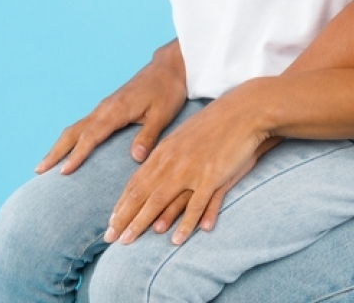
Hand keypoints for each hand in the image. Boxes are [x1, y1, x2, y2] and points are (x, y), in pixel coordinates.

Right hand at [36, 42, 187, 174]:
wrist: (169, 66)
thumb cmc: (168, 90)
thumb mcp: (163, 115)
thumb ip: (148, 136)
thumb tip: (136, 158)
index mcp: (115, 111)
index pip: (91, 136)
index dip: (77, 155)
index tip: (63, 172)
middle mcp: (104, 108)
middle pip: (73, 131)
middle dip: (56, 151)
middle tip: (38, 170)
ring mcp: (104, 107)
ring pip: (75, 128)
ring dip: (60, 146)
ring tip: (45, 164)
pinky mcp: (108, 107)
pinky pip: (84, 125)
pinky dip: (71, 138)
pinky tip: (69, 150)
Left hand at [105, 82, 271, 245]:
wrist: (244, 111)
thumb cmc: (215, 124)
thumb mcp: (184, 136)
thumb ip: (168, 155)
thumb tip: (153, 171)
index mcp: (164, 151)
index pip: (136, 182)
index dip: (122, 204)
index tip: (111, 222)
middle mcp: (172, 161)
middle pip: (141, 194)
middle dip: (124, 218)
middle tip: (109, 238)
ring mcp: (191, 169)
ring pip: (161, 200)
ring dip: (142, 222)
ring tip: (129, 241)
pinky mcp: (212, 176)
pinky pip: (196, 205)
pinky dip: (185, 223)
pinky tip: (177, 240)